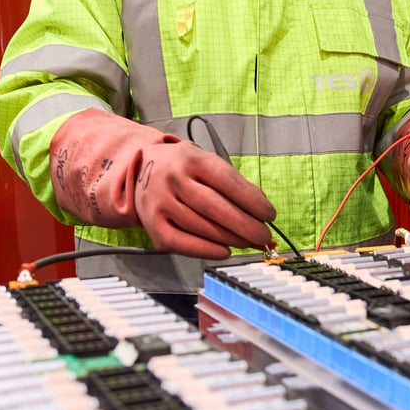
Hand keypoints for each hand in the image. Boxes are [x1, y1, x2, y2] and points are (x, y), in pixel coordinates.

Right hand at [132, 140, 275, 256]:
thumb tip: (262, 212)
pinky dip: (206, 250)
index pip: (227, 181)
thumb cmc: (183, 169)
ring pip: (201, 227)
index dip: (252, 201)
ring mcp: (160, 202)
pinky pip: (182, 243)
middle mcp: (173, 179)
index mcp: (191, 159)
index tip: (269, 214)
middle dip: (245, 225)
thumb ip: (234, 184)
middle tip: (263, 236)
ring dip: (230, 239)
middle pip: (214, 207)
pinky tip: (224, 251)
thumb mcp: (207, 163)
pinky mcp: (153, 225)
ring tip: (248, 242)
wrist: (140, 170)